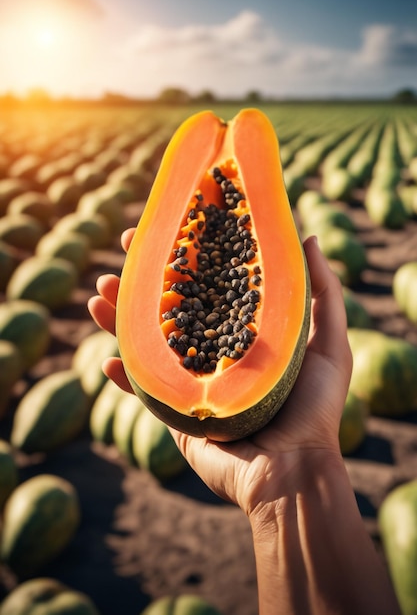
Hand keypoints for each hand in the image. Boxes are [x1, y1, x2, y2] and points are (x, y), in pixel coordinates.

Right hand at [88, 232, 351, 516]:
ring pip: (148, 343)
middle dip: (142, 282)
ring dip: (120, 319)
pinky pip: (142, 390)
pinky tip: (108, 358)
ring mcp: (191, 381)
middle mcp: (213, 352)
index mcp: (242, 333)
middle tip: (121, 255)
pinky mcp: (176, 412)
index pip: (207, 285)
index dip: (186, 258)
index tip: (166, 230)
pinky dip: (123, 374)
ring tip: (99, 294)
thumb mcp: (327, 341)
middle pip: (170, 309)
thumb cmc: (314, 406)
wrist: (292, 470)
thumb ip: (322, 291)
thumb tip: (310, 238)